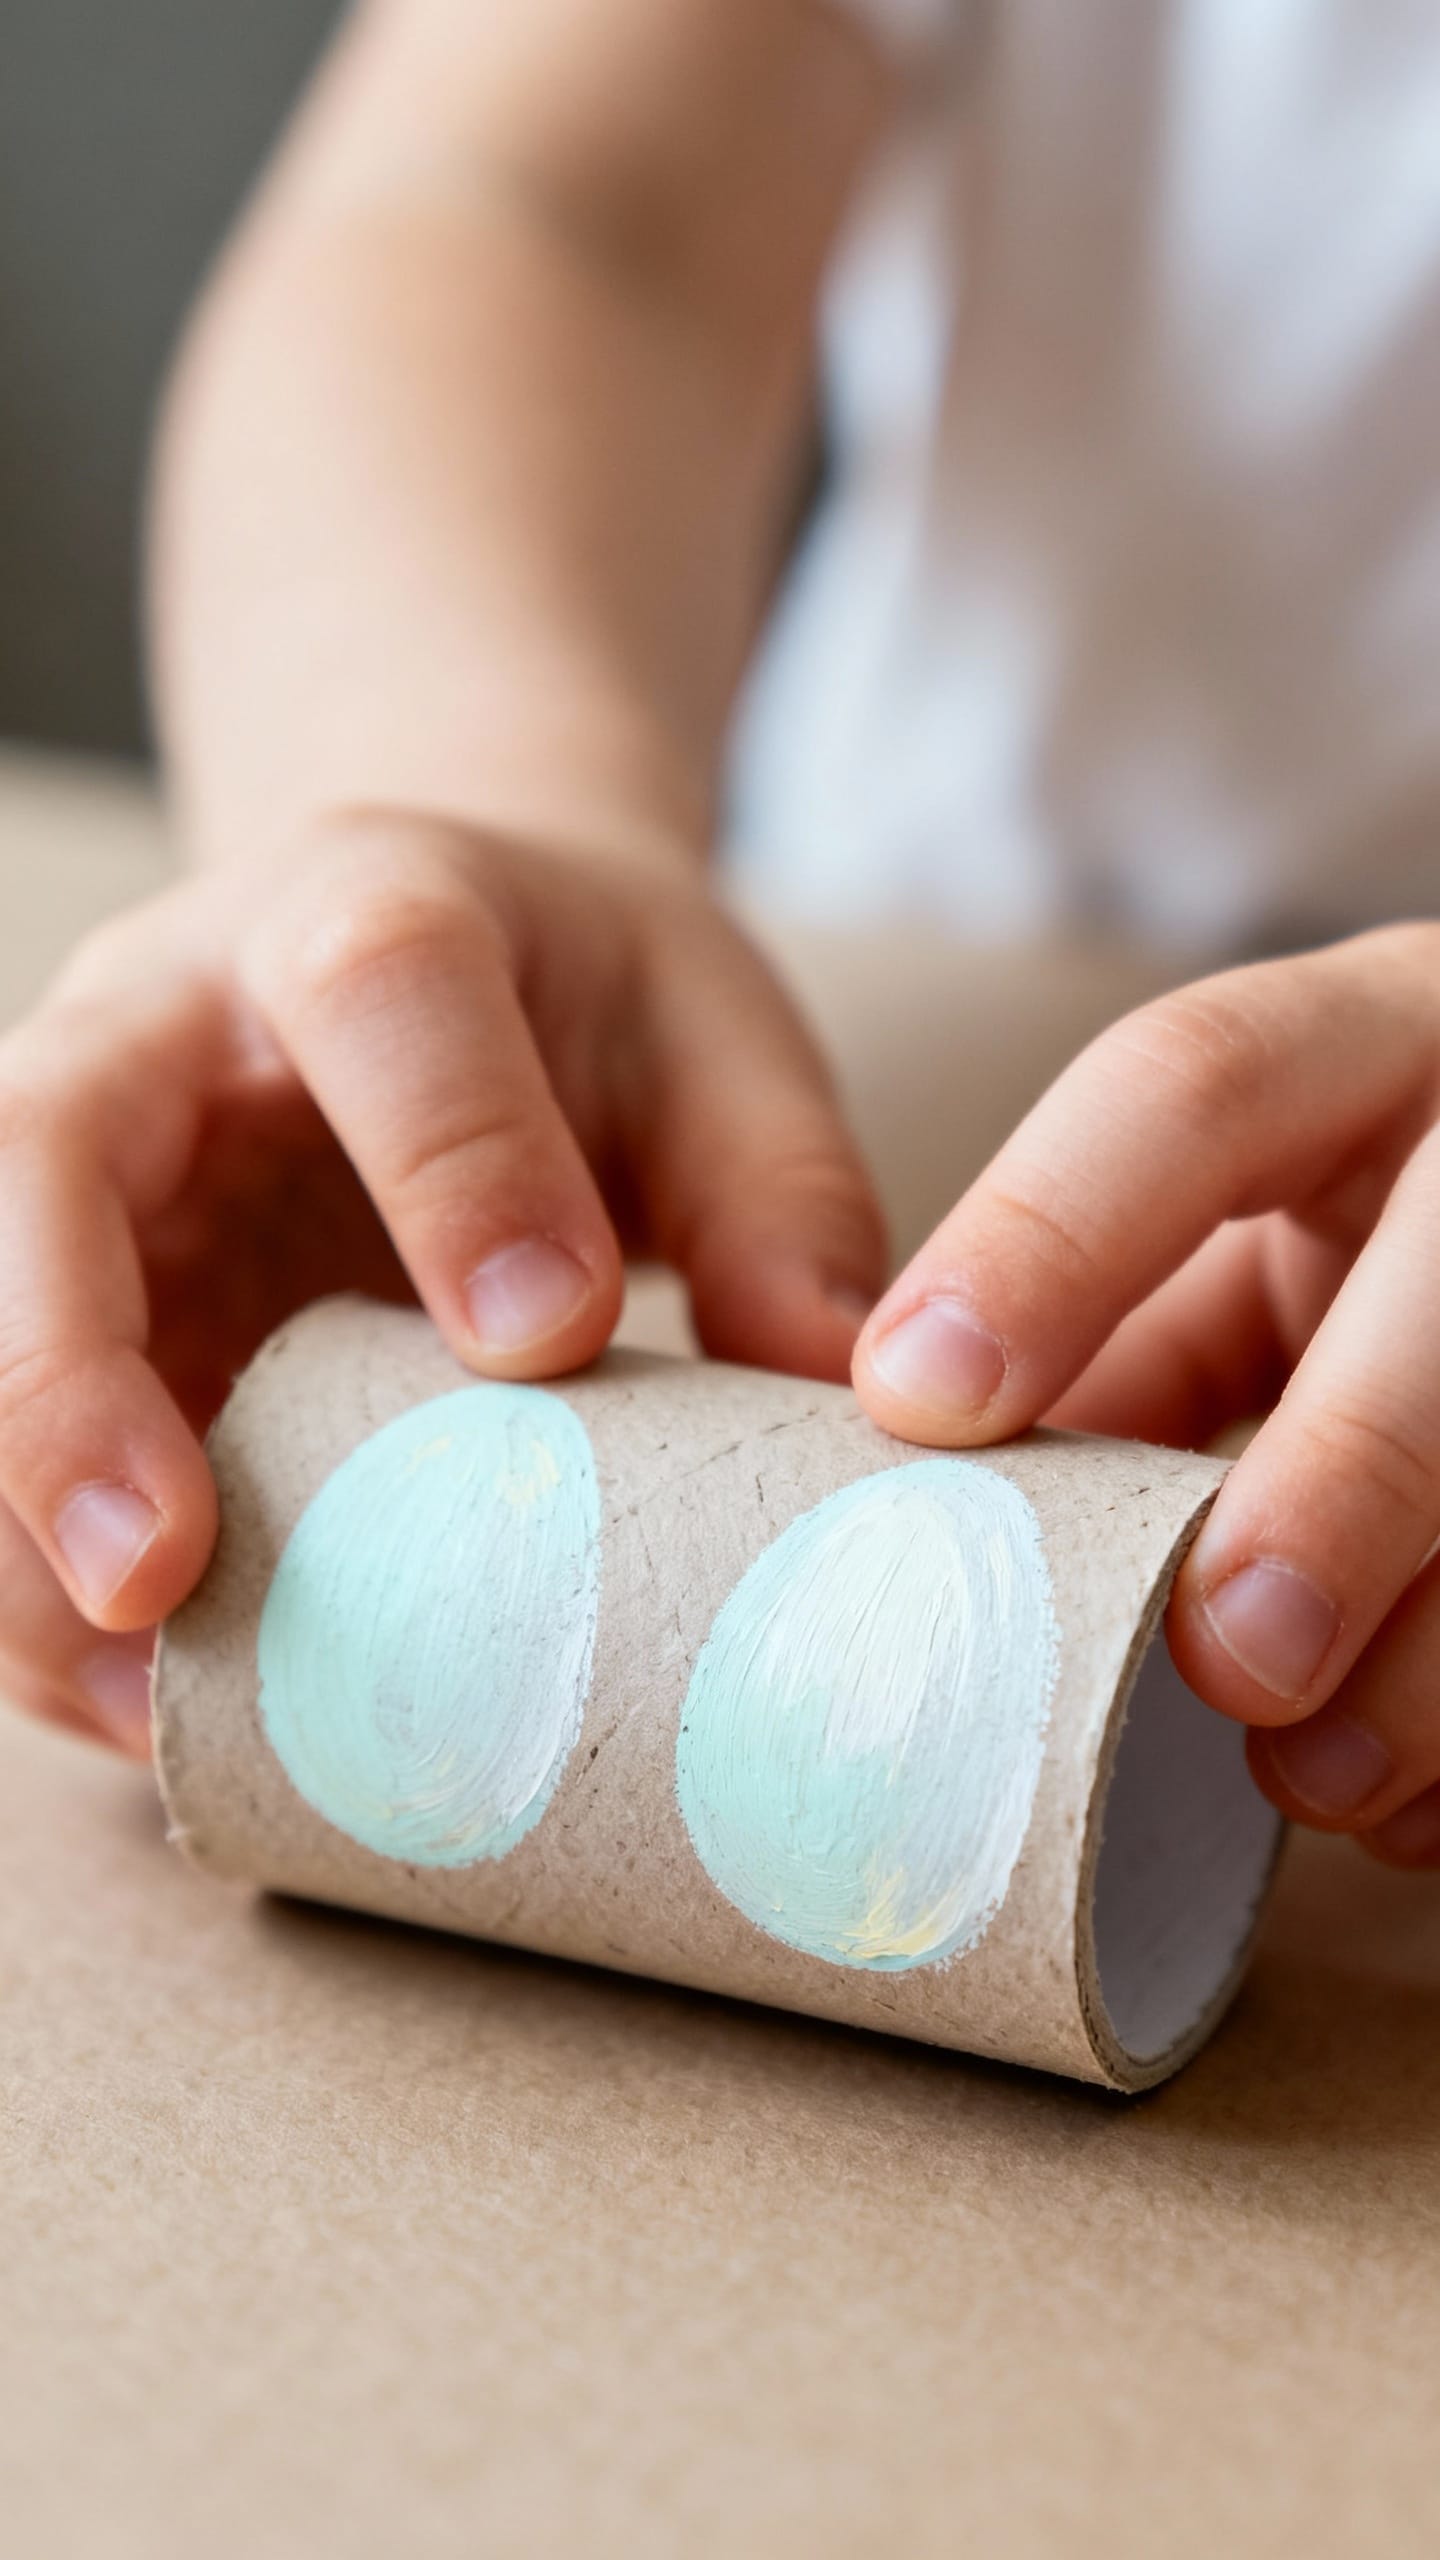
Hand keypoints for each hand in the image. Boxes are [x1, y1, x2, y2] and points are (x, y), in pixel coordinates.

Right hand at [0, 811, 883, 1755]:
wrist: (427, 954)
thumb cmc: (582, 1005)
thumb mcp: (715, 1048)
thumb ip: (780, 1203)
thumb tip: (847, 1410)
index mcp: (370, 909)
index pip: (379, 980)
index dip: (450, 1158)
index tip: (540, 1340)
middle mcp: (169, 1021)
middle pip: (40, 1151)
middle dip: (64, 1366)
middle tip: (161, 1571)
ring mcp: (82, 1156)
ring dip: (12, 1511)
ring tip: (136, 1701)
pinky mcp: (58, 1284)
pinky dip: (25, 1571)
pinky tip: (130, 1703)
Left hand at [853, 923, 1439, 1871]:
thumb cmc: (1375, 1246)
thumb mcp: (1255, 1234)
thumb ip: (1118, 1331)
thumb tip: (924, 1518)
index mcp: (1365, 1042)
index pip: (1194, 1084)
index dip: (1050, 1239)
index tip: (917, 1405)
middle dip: (1350, 1478)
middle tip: (1228, 1659)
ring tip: (1314, 1780)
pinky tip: (1415, 1807)